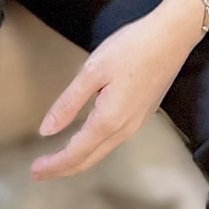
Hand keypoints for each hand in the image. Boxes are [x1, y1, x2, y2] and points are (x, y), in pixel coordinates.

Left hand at [30, 0, 207, 179]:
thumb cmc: (133, 47)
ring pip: (103, 152)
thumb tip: (46, 131)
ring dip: (79, 159)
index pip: (76, 153)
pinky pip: (114, 141)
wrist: (173, 36)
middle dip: (64, 168)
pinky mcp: (144, 113)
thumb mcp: (93, 70)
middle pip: (90, 159)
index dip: (54, 165)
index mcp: (109, 119)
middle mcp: (124, 128)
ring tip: (58, 160)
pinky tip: (87, 139)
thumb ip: (69, 103)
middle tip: (40, 172)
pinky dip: (94, 148)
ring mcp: (137, 123)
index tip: (34, 172)